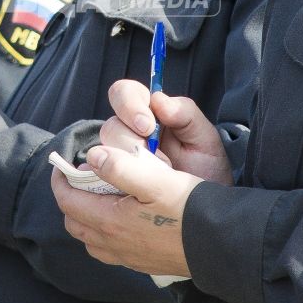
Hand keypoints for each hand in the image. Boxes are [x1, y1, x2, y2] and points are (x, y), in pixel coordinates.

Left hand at [51, 143, 197, 278]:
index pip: (68, 201)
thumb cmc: (190, 208)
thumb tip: (92, 158)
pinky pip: (108, 249)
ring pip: (89, 238)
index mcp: (110, 221)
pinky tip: (121, 218)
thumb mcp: (156, 179)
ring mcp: (126, 257)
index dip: (61, 179)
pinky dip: (102, 232)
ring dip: (86, 216)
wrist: (221, 244)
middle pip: (74, 221)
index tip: (63, 164)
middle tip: (83, 177)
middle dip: (71, 197)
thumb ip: (120, 168)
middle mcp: (113, 244)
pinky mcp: (141, 263)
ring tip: (100, 195)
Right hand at [99, 79, 231, 183]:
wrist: (208, 208)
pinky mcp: (110, 184)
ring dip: (124, 166)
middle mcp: (129, 134)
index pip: (124, 93)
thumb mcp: (205, 140)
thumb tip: (158, 100)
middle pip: (110, 126)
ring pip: (100, 153)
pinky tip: (123, 190)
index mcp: (149, 114)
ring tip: (151, 179)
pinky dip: (102, 181)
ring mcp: (117, 160)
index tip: (147, 126)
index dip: (129, 105)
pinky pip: (94, 178)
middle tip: (155, 159)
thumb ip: (185, 113)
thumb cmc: (208, 170)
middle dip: (130, 142)